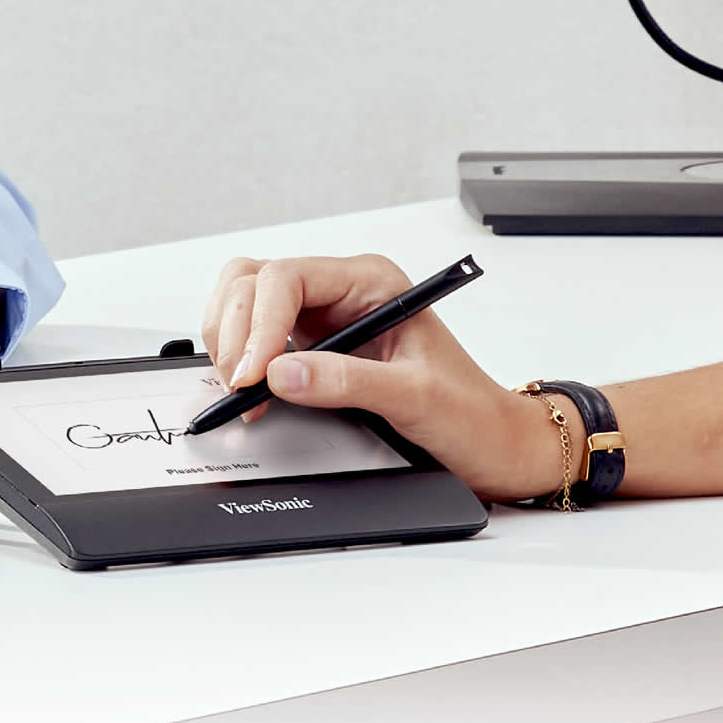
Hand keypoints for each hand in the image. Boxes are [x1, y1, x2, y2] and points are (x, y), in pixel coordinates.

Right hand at [197, 254, 555, 500]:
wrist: (493, 445)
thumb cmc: (471, 413)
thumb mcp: (414, 396)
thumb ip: (347, 381)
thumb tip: (281, 373)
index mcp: (372, 283)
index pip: (288, 278)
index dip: (259, 324)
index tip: (253, 375)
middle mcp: (343, 293)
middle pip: (254, 283)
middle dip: (236, 332)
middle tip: (241, 387)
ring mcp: (324, 321)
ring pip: (244, 303)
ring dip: (229, 342)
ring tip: (243, 390)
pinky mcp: (313, 352)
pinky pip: (255, 339)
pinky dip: (237, 360)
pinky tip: (249, 392)